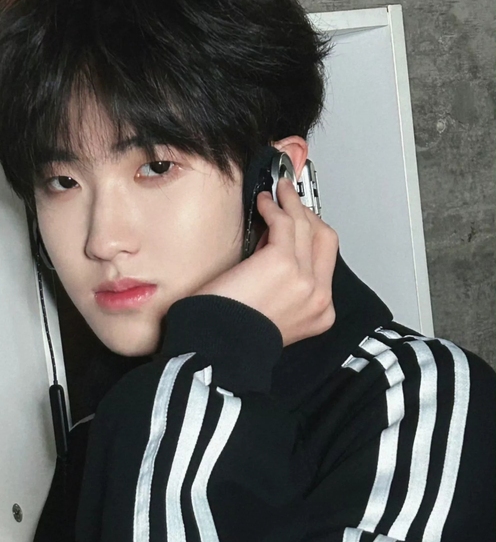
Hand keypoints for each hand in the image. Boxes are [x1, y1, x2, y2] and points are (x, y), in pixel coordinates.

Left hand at [194, 179, 337, 345]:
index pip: (325, 262)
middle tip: (290, 200)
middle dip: (307, 214)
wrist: (217, 350)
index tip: (296, 222)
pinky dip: (274, 206)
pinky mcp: (283, 262)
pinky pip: (284, 222)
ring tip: (276, 192)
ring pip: (306, 225)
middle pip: (325, 239)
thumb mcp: (271, 315)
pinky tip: (263, 202)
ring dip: (290, 202)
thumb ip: (283, 288)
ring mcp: (305, 279)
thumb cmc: (231, 335)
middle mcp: (318, 296)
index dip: (308, 235)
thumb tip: (272, 248)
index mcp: (320, 313)